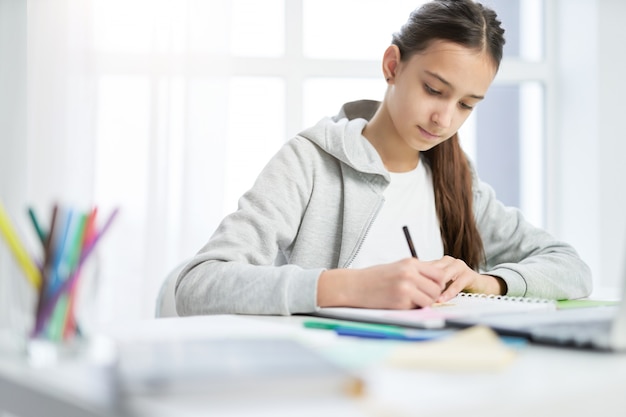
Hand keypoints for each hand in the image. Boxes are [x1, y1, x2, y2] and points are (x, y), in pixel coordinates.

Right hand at [317, 258, 448, 308]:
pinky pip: (416, 308)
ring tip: (412, 301)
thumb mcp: (397, 267)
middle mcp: (409, 274)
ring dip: (424, 303)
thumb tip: (438, 282)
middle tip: (423, 297)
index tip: (431, 287)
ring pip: (429, 300)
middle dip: (433, 295)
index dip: (438, 283)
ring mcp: (405, 288)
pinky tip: (401, 303)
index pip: (438, 274)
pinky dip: (412, 308)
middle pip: (436, 288)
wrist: (355, 286)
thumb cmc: (375, 277)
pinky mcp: (400, 302)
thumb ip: (416, 272)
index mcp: (410, 263)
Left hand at [415, 256, 506, 301]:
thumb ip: (428, 284)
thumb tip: (410, 292)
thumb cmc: (457, 285)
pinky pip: (456, 284)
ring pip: (442, 275)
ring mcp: (458, 266)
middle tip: (415, 294)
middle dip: (424, 282)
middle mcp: (447, 261)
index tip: (408, 288)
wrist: (480, 286)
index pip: (423, 267)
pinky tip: (442, 299)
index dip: (416, 278)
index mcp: (438, 262)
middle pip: (431, 270)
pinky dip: (448, 293)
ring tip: (428, 298)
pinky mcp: (468, 275)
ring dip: (435, 288)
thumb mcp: (440, 284)